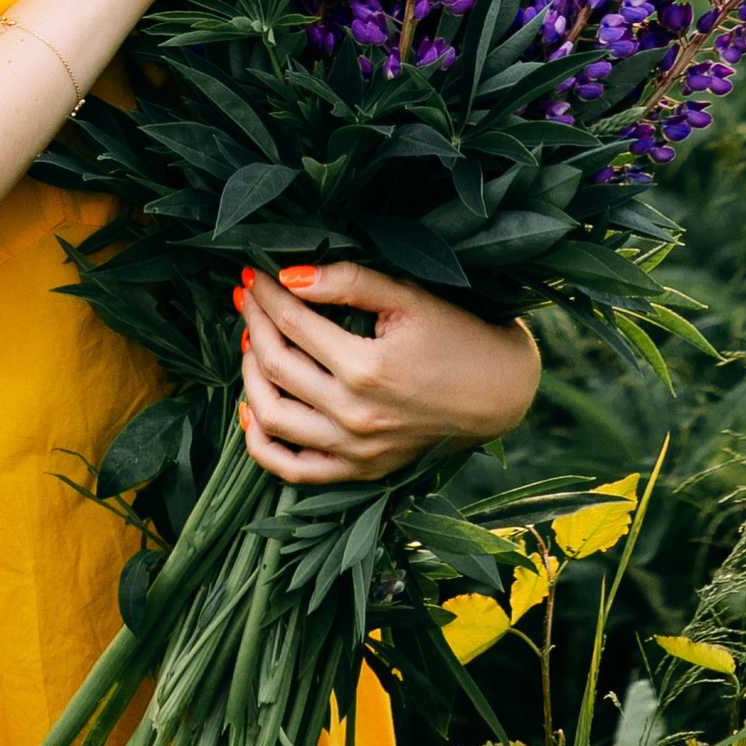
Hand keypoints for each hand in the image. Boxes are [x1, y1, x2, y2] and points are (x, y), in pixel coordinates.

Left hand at [235, 260, 539, 483]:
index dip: (266, 295)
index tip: (251, 274)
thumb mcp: (408, 296)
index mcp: (366, 368)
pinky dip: (262, 445)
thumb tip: (290, 276)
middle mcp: (355, 416)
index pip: (293, 324)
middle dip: (253, 323)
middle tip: (245, 297)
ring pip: (273, 417)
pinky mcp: (360, 471)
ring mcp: (355, 451)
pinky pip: (294, 470)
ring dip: (248, 375)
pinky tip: (251, 413)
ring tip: (249, 343)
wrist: (499, 392)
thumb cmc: (457, 335)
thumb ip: (348, 281)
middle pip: (275, 365)